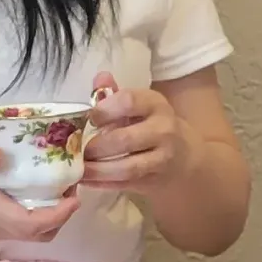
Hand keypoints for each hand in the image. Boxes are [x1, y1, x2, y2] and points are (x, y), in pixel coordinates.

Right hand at [0, 144, 80, 245]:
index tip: (76, 193)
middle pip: (36, 233)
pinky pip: (6, 228)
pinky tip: (17, 190)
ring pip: (22, 232)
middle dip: (59, 215)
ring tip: (47, 184)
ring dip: (43, 216)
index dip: (61, 213)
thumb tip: (2, 154)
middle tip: (67, 185)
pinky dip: (24, 215)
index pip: (35, 223)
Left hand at [82, 72, 193, 201]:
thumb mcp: (142, 106)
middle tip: (75, 149)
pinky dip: (103, 184)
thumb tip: (100, 77)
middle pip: (123, 139)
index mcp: (156, 105)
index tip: (88, 118)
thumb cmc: (155, 127)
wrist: (187, 158)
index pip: (128, 101)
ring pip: (125, 167)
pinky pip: (125, 184)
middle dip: (95, 147)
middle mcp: (163, 130)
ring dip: (97, 170)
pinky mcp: (155, 181)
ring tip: (78, 169)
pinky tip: (87, 181)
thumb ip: (116, 94)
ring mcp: (162, 159)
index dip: (103, 110)